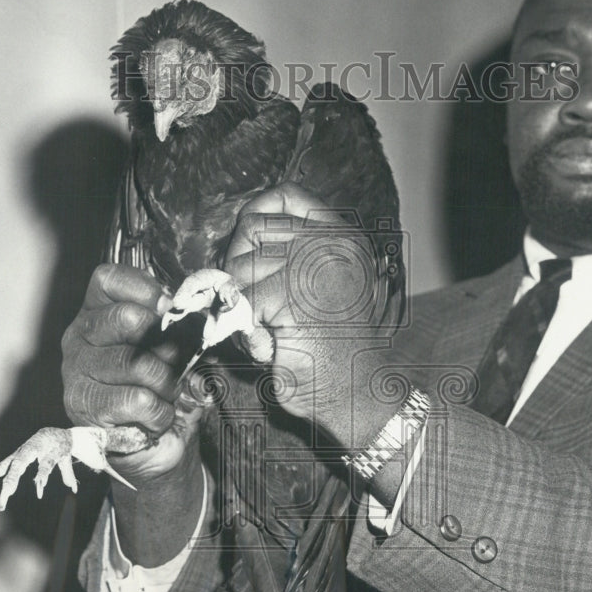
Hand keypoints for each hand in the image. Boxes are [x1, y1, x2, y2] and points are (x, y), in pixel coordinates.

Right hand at [61, 263, 205, 486]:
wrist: (154, 442)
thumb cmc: (160, 386)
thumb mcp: (172, 346)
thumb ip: (174, 323)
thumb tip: (189, 311)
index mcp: (98, 313)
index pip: (108, 279)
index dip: (145, 290)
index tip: (169, 309)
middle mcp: (79, 337)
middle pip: (126, 318)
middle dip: (165, 343)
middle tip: (177, 362)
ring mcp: (76, 371)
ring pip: (137, 362)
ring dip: (166, 382)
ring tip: (166, 393)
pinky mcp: (83, 406)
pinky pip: (137, 399)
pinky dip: (159, 411)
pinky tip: (155, 416)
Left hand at [223, 184, 397, 443]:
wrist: (354, 396)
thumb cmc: (329, 348)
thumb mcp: (317, 288)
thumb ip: (289, 254)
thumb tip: (237, 234)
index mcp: (343, 236)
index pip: (287, 195)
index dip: (255, 216)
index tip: (249, 247)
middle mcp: (333, 241)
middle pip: (250, 229)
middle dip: (243, 271)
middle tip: (268, 308)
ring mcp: (314, 265)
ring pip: (238, 268)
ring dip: (245, 307)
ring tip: (278, 331)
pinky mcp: (291, 294)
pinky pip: (239, 302)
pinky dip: (246, 331)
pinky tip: (275, 346)